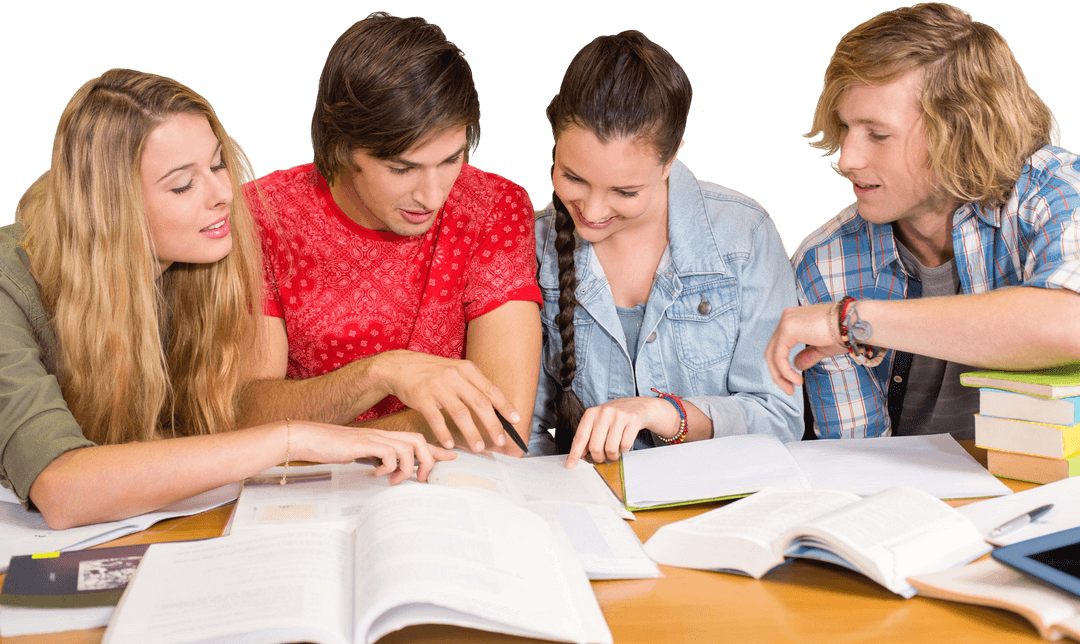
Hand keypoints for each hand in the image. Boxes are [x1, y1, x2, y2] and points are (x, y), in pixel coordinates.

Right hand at [289, 421, 456, 483]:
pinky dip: (388, 466)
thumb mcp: (362, 454)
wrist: (310, 438)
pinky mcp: (363, 444)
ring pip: (408, 448)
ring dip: (407, 467)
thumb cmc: (335, 447)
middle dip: (429, 460)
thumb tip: (393, 472)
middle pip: (419, 441)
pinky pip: (388, 453)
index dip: (436, 449)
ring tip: (396, 480)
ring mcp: (374, 438)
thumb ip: (379, 459)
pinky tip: (376, 473)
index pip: (417, 440)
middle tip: (422, 479)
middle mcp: (383, 434)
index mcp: (385, 436)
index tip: (452, 457)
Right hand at [375, 350, 520, 451]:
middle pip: (479, 403)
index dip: (505, 406)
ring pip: (460, 413)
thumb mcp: (456, 370)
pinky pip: (437, 419)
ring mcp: (438, 387)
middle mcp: (455, 376)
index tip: (516, 420)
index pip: (491, 390)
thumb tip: (496, 407)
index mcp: (467, 369)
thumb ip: (473, 385)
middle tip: (500, 441)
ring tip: (479, 447)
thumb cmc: (433, 372)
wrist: (401, 366)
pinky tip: (450, 444)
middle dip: (493, 424)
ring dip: (472, 432)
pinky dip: (444, 433)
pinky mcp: (422, 397)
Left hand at [566, 397, 677, 467]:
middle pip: (595, 447)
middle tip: (601, 457)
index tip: (570, 465)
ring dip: (612, 456)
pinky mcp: (632, 420)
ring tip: (613, 451)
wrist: (636, 405)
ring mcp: (619, 416)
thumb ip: (587, 437)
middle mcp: (604, 413)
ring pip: (611, 448)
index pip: (580, 437)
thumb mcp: (597, 422)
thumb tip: (578, 455)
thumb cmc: (613, 417)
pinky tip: (623, 443)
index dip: (575, 454)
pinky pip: (625, 445)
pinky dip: (623, 450)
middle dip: (598, 457)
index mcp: (591, 413)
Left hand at [765, 302, 845, 394]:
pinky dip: (785, 371)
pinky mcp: (787, 329)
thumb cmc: (844, 334)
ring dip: (780, 375)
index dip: (782, 367)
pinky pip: (779, 356)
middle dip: (778, 373)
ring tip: (792, 388)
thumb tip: (797, 365)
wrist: (854, 324)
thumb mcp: (822, 348)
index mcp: (794, 319)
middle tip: (788, 390)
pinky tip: (797, 381)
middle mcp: (787, 317)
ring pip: (773, 354)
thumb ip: (808, 355)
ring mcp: (786, 322)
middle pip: (772, 350)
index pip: (779, 346)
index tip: (792, 383)